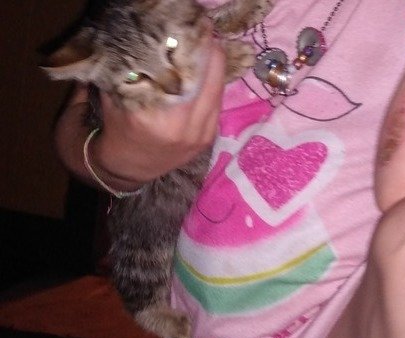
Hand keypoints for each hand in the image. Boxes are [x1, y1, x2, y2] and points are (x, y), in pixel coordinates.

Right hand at [89, 37, 227, 190]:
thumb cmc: (117, 126)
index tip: (188, 33)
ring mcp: (199, 134)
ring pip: (217, 91)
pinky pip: (218, 104)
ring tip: (209, 49)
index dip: (189, 50)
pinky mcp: (208, 138)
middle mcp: (182, 127)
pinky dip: (215, 86)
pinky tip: (210, 73)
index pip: (181, 73)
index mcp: (156, 116)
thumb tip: (150, 43)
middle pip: (207, 79)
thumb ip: (133, 71)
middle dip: (207, 54)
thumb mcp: (117, 96)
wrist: (128, 167)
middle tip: (203, 36)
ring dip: (215, 68)